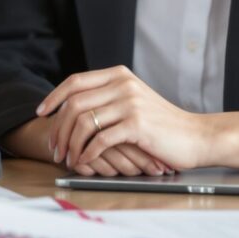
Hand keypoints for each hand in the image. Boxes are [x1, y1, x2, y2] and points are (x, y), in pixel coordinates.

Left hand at [36, 66, 214, 172]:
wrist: (197, 136)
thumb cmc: (162, 125)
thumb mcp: (134, 100)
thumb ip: (108, 97)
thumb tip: (71, 107)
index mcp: (118, 76)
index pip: (74, 81)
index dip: (53, 97)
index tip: (41, 113)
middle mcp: (122, 84)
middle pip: (74, 103)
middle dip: (58, 128)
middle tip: (54, 147)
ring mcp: (130, 103)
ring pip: (83, 122)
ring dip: (70, 144)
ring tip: (67, 158)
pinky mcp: (137, 124)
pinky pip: (100, 139)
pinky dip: (88, 153)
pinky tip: (85, 161)